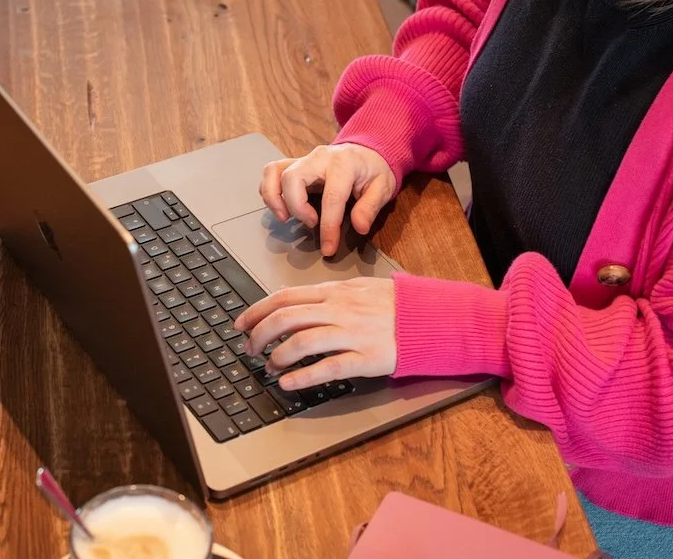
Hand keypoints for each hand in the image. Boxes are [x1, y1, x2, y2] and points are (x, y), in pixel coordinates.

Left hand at [232, 277, 395, 390]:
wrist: (431, 318)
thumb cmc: (395, 305)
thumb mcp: (359, 288)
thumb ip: (327, 294)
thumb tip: (292, 300)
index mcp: (336, 291)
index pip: (286, 297)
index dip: (257, 310)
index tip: (241, 324)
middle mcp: (340, 309)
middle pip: (287, 318)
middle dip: (261, 334)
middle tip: (250, 349)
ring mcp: (354, 333)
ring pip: (304, 341)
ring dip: (279, 356)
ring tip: (269, 367)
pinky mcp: (367, 357)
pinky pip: (329, 367)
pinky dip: (304, 376)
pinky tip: (288, 383)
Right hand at [259, 144, 394, 256]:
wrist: (366, 151)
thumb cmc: (373, 170)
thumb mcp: (383, 187)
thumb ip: (370, 207)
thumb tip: (359, 227)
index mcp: (344, 164)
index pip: (331, 197)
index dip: (329, 226)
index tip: (328, 248)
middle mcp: (319, 158)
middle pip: (293, 178)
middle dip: (297, 207)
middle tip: (311, 223)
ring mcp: (304, 158)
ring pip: (275, 172)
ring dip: (273, 198)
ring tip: (284, 217)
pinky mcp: (295, 163)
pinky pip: (272, 172)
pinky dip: (269, 190)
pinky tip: (280, 207)